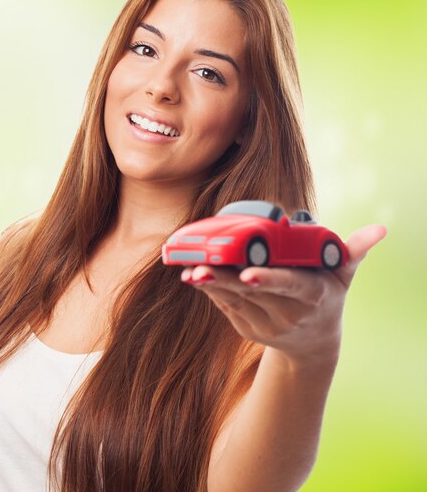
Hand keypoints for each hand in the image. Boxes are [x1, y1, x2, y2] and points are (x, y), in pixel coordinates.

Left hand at [181, 224, 386, 365]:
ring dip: (210, 284)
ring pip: (234, 300)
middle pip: (252, 292)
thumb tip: (380, 229)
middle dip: (225, 279)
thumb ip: (353, 251)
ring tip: (190, 269)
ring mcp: (266, 325)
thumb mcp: (342, 276)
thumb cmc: (326, 296)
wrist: (312, 341)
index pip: (290, 286)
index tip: (248, 274)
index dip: (269, 280)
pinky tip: (194, 275)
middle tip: (201, 266)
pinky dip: (210, 291)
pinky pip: (226, 306)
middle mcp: (289, 314)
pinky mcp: (247, 329)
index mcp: (312, 296)